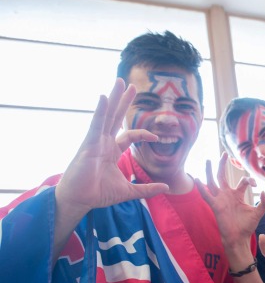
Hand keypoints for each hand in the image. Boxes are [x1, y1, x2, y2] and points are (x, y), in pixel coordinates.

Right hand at [55, 79, 167, 217]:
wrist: (80, 200)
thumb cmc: (98, 194)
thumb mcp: (129, 191)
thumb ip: (147, 189)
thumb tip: (167, 188)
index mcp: (112, 151)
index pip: (129, 136)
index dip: (143, 133)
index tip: (156, 136)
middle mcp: (103, 143)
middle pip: (116, 118)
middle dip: (123, 101)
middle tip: (131, 85)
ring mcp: (95, 141)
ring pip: (107, 115)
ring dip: (114, 98)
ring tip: (120, 82)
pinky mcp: (89, 144)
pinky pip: (96, 124)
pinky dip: (101, 111)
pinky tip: (105, 97)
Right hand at [195, 152, 264, 252]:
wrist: (239, 238)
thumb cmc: (247, 226)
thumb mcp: (258, 213)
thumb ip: (264, 203)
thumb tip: (263, 192)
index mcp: (237, 195)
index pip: (243, 181)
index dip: (249, 180)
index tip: (255, 185)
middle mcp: (227, 195)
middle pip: (223, 176)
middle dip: (223, 165)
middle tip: (224, 154)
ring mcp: (220, 199)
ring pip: (212, 182)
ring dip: (210, 171)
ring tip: (208, 160)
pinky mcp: (215, 206)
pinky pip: (206, 195)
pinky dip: (201, 187)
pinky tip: (196, 178)